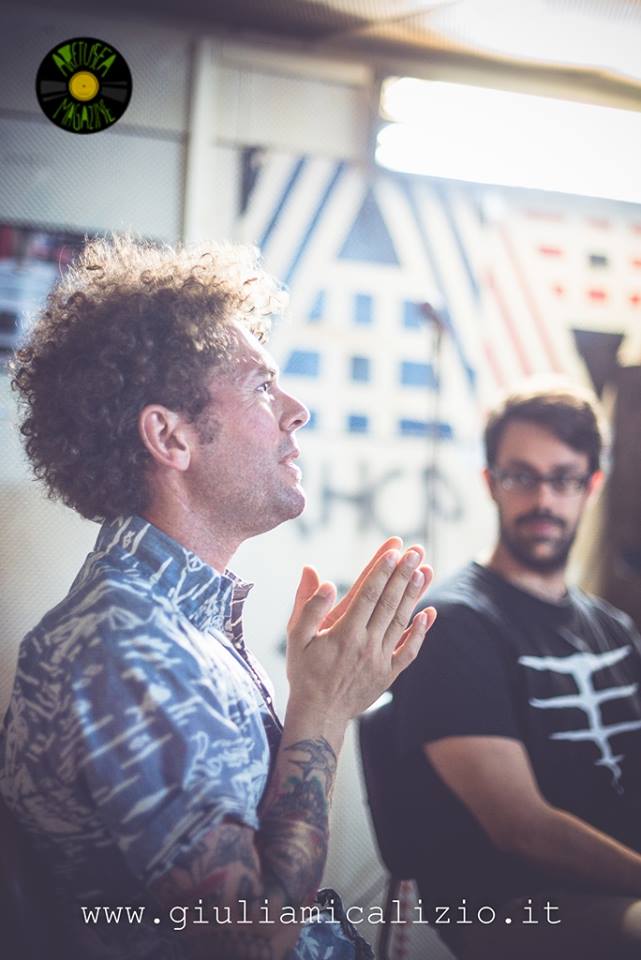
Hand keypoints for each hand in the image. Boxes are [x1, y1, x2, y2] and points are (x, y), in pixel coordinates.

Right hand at [286, 543, 436, 724]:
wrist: (318, 714)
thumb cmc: (304, 672)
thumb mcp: (296, 637)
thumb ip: (308, 605)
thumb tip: (316, 575)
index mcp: (344, 632)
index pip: (367, 593)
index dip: (381, 570)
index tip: (394, 549)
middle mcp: (365, 643)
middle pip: (389, 602)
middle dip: (403, 574)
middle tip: (416, 551)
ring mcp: (380, 659)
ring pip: (401, 621)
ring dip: (414, 595)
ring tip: (425, 571)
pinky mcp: (388, 674)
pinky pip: (409, 651)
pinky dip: (420, 632)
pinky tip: (429, 613)